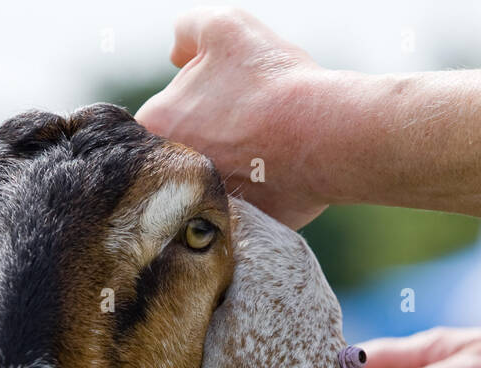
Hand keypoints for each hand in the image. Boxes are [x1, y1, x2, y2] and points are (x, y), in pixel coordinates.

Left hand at [136, 8, 331, 227]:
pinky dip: (253, 193)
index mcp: (155, 126)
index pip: (160, 116)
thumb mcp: (223, 26)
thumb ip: (188, 30)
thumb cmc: (273, 81)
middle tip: (245, 123)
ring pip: (209, 181)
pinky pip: (238, 208)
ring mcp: (200, 205)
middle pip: (182, 152)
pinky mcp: (234, 228)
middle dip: (208, 138)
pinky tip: (274, 174)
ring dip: (231, 166)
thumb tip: (176, 52)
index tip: (223, 101)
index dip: (192, 103)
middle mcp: (169, 174)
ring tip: (263, 147)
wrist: (325, 134)